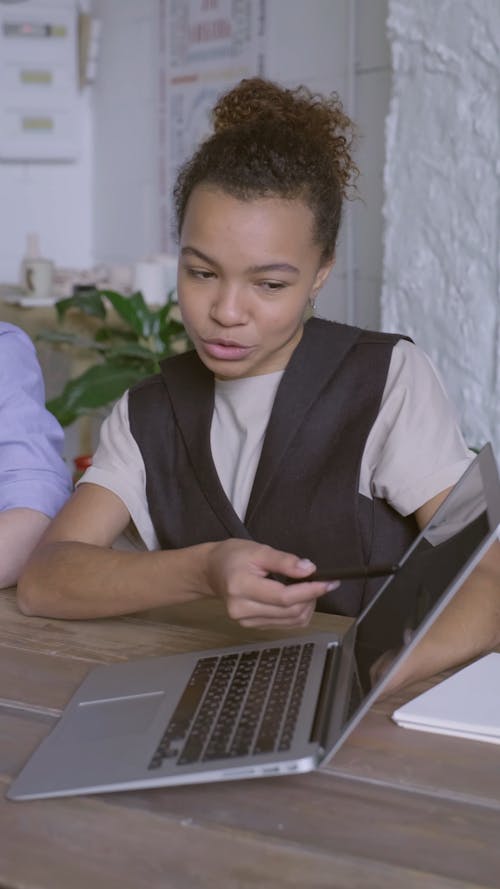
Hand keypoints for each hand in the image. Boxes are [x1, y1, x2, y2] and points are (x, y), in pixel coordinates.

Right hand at [204, 539, 338, 627]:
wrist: (213, 571)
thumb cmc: (233, 557)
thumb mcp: (259, 550)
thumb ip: (284, 561)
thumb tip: (309, 569)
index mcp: (241, 587)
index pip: (283, 597)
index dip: (310, 590)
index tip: (328, 582)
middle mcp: (242, 609)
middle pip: (290, 611)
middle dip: (311, 597)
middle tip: (320, 581)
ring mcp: (246, 621)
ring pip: (291, 621)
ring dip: (307, 606)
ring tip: (306, 587)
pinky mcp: (253, 626)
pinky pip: (285, 624)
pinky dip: (297, 611)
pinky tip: (296, 597)